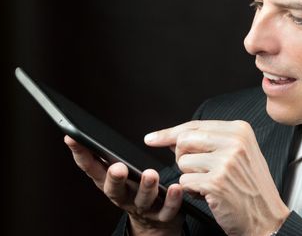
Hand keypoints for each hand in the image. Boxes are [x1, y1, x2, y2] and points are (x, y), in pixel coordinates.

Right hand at [64, 135, 184, 235]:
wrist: (156, 224)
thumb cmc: (137, 190)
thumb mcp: (122, 173)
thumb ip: (109, 156)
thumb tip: (95, 130)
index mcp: (111, 184)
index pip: (91, 169)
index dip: (81, 154)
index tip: (72, 138)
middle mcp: (124, 197)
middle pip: (114, 190)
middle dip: (114, 179)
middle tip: (118, 167)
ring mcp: (143, 208)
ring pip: (143, 199)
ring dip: (146, 187)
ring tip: (151, 174)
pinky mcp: (163, 216)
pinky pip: (167, 210)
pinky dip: (171, 200)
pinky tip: (176, 188)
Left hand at [144, 120, 289, 235]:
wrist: (267, 217)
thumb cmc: (252, 188)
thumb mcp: (239, 155)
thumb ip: (210, 142)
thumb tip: (172, 138)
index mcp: (240, 130)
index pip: (195, 125)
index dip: (170, 133)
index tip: (152, 138)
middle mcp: (234, 142)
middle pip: (184, 140)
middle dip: (182, 158)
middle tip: (197, 171)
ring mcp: (226, 161)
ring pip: (182, 162)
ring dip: (189, 177)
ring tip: (210, 183)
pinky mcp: (216, 182)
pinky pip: (184, 182)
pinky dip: (192, 192)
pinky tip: (210, 194)